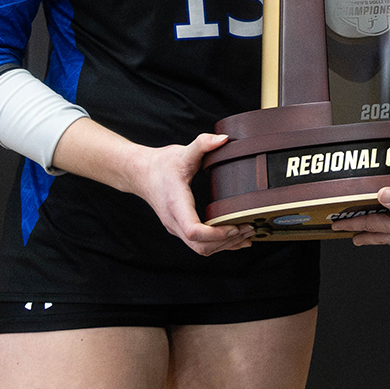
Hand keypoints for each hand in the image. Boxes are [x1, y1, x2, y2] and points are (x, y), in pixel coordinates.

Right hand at [125, 133, 255, 255]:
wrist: (140, 174)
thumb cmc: (161, 164)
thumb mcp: (183, 152)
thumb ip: (203, 143)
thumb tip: (223, 139)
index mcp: (176, 204)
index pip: (194, 231)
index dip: (216, 233)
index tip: (235, 225)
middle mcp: (175, 221)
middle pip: (201, 246)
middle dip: (227, 241)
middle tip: (249, 227)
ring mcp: (176, 228)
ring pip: (201, 250)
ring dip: (225, 245)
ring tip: (247, 233)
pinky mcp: (180, 229)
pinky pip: (199, 245)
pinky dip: (219, 245)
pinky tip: (236, 240)